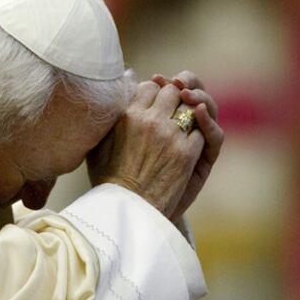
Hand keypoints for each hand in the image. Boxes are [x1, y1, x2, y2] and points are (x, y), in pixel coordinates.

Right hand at [87, 77, 213, 218]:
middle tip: (172, 111)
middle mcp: (149, 120)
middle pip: (171, 92)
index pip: (149, 86)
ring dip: (189, 115)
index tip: (155, 103)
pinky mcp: (187, 153)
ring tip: (183, 125)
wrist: (126, 212)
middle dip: (174, 99)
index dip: (155, 92)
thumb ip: (108, 119)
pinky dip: (200, 134)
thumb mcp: (98, 144)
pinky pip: (201, 131)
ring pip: (190, 108)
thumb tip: (111, 99)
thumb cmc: (108, 180)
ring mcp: (170, 135)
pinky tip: (192, 142)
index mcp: (126, 115)